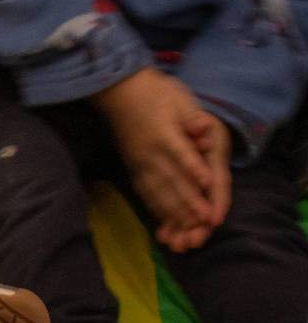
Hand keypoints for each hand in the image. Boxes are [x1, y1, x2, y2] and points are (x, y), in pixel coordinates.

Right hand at [94, 68, 219, 247]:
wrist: (116, 90)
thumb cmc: (153, 91)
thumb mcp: (177, 96)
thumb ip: (191, 116)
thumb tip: (204, 127)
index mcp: (162, 133)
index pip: (180, 155)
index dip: (193, 171)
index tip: (205, 187)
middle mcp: (149, 152)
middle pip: (170, 180)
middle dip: (186, 204)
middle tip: (202, 223)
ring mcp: (139, 162)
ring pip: (157, 191)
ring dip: (171, 213)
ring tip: (184, 231)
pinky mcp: (133, 167)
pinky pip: (146, 192)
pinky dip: (156, 208)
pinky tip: (164, 223)